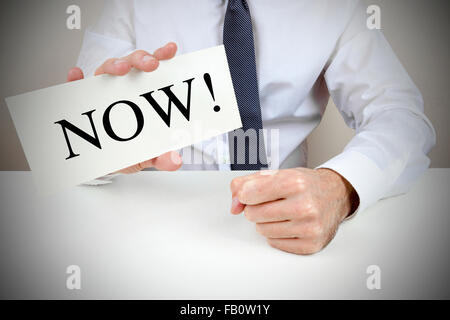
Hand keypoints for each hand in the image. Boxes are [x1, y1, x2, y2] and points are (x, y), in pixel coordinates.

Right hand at [66, 42, 181, 172]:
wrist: (105, 164)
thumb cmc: (129, 151)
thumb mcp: (148, 156)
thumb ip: (162, 158)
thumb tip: (175, 161)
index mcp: (142, 92)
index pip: (153, 69)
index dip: (161, 56)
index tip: (171, 50)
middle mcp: (122, 86)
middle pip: (131, 64)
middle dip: (140, 60)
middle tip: (151, 65)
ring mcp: (101, 91)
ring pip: (105, 70)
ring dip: (113, 66)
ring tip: (121, 70)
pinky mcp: (81, 100)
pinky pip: (75, 87)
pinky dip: (75, 81)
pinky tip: (76, 76)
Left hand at [230, 168, 358, 254]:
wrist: (336, 194)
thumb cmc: (304, 184)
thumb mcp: (276, 174)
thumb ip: (247, 183)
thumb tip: (234, 205)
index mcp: (294, 182)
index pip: (248, 193)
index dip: (246, 194)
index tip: (252, 192)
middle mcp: (304, 205)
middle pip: (253, 214)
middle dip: (256, 208)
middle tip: (272, 202)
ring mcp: (309, 227)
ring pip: (262, 230)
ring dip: (266, 222)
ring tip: (282, 212)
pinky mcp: (311, 244)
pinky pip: (275, 243)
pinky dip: (277, 235)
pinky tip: (290, 223)